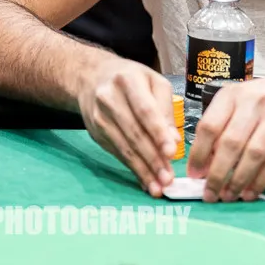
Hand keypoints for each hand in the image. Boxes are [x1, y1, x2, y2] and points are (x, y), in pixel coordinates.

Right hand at [77, 58, 177, 196]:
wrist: (90, 78)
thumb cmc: (130, 78)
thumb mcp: (153, 81)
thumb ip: (166, 108)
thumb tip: (174, 140)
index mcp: (128, 80)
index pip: (144, 110)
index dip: (158, 132)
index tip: (171, 152)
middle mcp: (109, 98)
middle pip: (134, 133)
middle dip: (152, 158)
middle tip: (168, 178)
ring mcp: (99, 118)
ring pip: (124, 147)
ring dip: (142, 169)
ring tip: (158, 186)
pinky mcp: (96, 133)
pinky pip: (117, 153)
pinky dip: (132, 169)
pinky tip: (145, 180)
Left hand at [187, 69, 264, 202]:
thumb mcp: (241, 101)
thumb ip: (223, 126)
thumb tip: (204, 164)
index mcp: (232, 95)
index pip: (209, 126)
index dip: (199, 154)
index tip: (194, 175)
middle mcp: (253, 102)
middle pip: (230, 144)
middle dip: (217, 175)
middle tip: (210, 195)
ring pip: (253, 155)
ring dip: (238, 181)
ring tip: (229, 196)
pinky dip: (260, 181)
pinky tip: (251, 192)